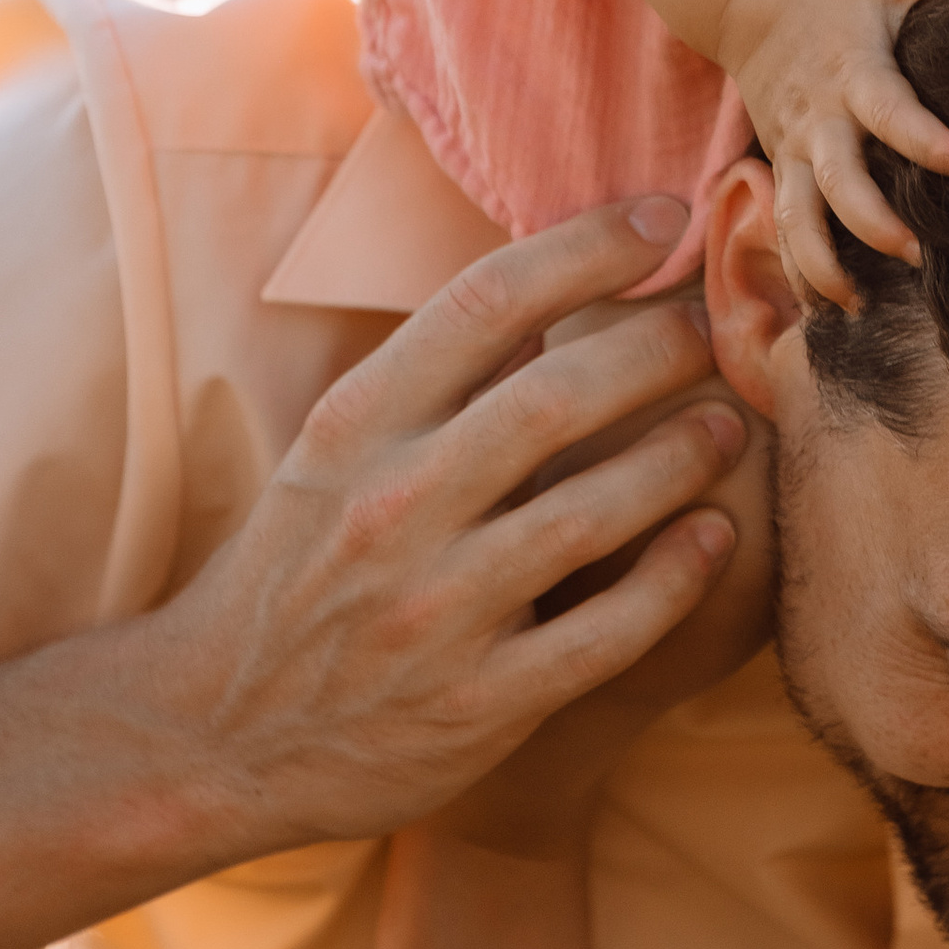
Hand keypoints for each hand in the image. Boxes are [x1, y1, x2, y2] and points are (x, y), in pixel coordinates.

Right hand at [152, 197, 749, 856]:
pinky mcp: (475, 705)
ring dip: (679, 459)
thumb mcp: (335, 452)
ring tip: (732, 424)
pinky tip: (715, 536)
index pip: (483, 301)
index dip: (587, 246)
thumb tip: (553, 289)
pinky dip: (671, 580)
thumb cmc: (297, 569)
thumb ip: (435, 377)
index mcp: (354, 426)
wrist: (216, 732)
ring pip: (588, 516)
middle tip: (721, 326)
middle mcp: (390, 509)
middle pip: (554, 401)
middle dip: (658, 349)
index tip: (663, 216)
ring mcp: (433, 612)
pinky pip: (600, 635)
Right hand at [714, 0, 948, 305]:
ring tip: (858, 304)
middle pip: (838, 180)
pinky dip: (800, 269)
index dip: (926, 139)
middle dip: (873, 222)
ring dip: (823, 263)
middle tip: (918, 252)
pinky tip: (830, 306)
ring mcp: (794, 148)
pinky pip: (782, 227)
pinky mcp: (781, 167)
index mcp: (854, 70)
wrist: (748, 0)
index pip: (890, 110)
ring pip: (796, 218)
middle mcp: (819, 117)